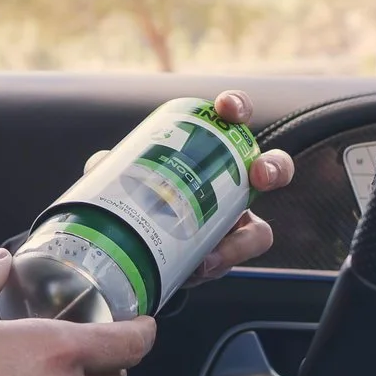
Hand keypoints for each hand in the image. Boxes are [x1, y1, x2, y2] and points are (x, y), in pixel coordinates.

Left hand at [76, 91, 294, 286]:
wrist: (140, 250)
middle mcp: (234, 186)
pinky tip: (196, 268)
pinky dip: (215, 265)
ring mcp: (235, 226)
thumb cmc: (141, 200)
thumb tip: (101, 162)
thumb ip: (109, 167)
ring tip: (212, 254)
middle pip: (273, 169)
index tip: (227, 108)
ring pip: (260, 232)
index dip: (238, 107)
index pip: (233, 121)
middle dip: (273, 168)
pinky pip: (232, 263)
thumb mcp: (121, 180)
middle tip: (259, 174)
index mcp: (212, 152)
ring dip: (244, 241)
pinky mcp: (226, 258)